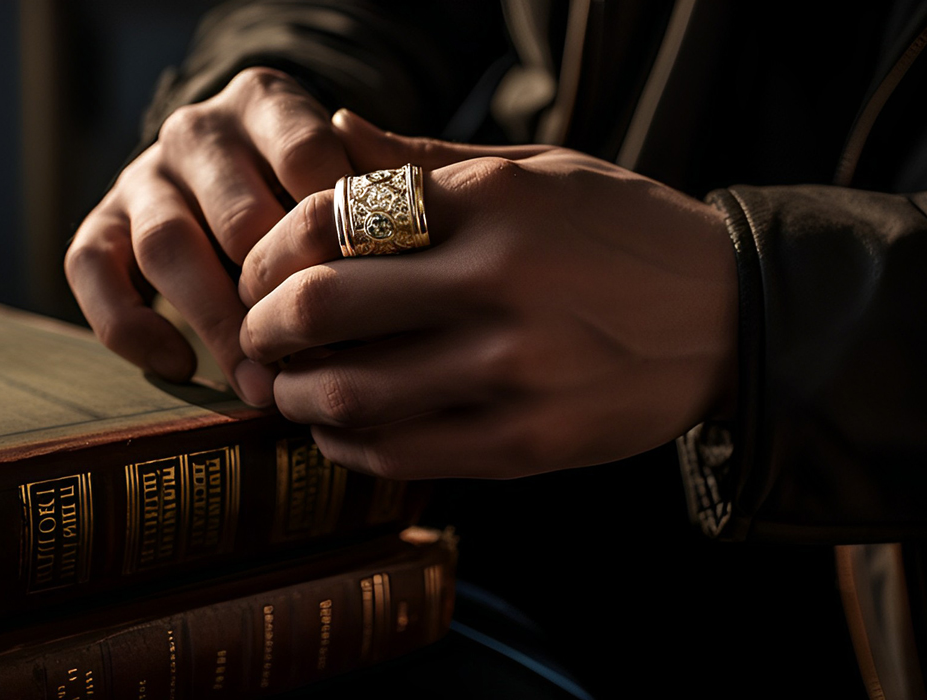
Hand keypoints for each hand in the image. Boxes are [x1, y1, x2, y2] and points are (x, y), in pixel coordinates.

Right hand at [65, 68, 351, 394]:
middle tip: (321, 360)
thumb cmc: (316, 191)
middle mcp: (198, 130)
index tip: (370, 297)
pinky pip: (90, 268)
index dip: (337, 232)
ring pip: (167, 245)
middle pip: (236, 214)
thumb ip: (378, 182)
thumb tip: (397, 208)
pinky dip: (128, 325)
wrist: (241, 179)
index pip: (305, 155)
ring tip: (261, 386)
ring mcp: (143, 175)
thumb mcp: (355, 171)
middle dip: (280, 298)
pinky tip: (179, 368)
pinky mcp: (101, 221)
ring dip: (216, 324)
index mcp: (267, 102)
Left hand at [236, 111, 738, 477]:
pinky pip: (404, 454)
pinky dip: (350, 448)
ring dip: (296, 397)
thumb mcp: (538, 169)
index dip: (270, 251)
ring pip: (352, 395)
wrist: (730, 315)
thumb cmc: (623, 231)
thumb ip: (424, 157)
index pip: (333, 218)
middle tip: (256, 334)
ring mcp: (517, 369)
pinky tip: (342, 433)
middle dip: (263, 326)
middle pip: (324, 307)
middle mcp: (500, 281)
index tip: (261, 273)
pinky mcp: (531, 443)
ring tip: (292, 390)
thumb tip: (329, 129)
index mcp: (494, 199)